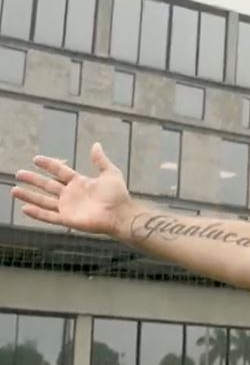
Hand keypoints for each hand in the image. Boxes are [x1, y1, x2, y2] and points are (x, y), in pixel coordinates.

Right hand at [11, 142, 134, 236]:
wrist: (120, 213)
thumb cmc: (118, 195)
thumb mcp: (110, 173)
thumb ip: (100, 160)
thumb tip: (96, 144)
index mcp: (80, 182)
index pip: (60, 171)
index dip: (48, 165)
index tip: (36, 159)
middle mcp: (71, 194)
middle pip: (47, 185)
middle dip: (33, 180)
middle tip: (18, 173)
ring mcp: (68, 207)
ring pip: (43, 201)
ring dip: (29, 196)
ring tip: (14, 190)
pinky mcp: (67, 219)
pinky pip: (49, 216)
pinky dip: (37, 213)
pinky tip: (24, 208)